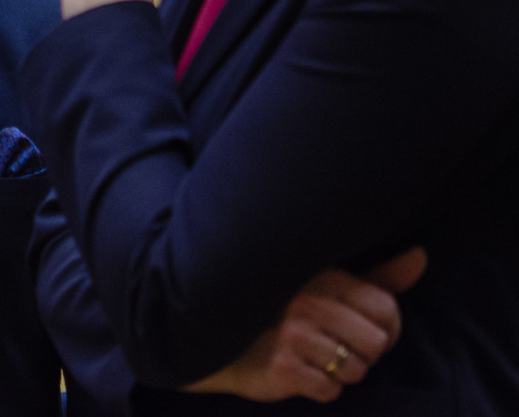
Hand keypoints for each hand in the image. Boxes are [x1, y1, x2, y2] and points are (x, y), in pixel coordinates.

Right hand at [185, 248, 427, 402]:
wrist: (222, 338)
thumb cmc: (285, 311)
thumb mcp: (330, 286)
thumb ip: (378, 277)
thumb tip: (421, 255)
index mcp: (324, 277)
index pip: (387, 308)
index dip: (386, 327)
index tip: (363, 328)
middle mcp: (309, 303)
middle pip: (376, 343)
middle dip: (364, 352)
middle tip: (338, 345)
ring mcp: (294, 336)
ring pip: (355, 370)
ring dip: (341, 372)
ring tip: (317, 357)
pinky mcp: (282, 368)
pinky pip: (329, 390)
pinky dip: (320, 387)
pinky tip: (302, 371)